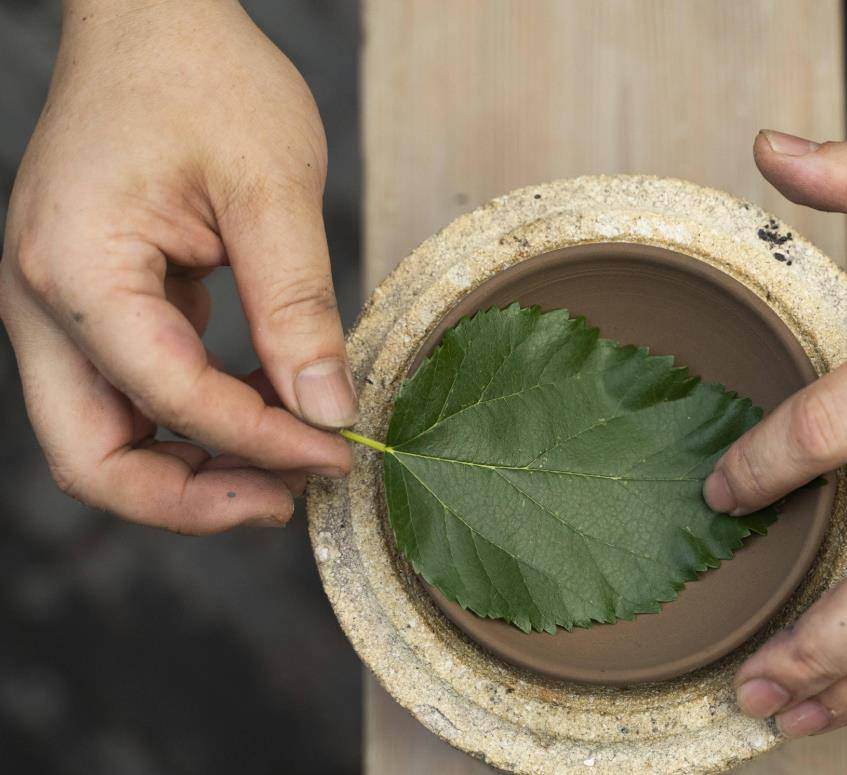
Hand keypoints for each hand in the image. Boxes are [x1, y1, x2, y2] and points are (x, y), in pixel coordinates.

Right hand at [0, 0, 354, 533]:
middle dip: (191, 498)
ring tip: (286, 464)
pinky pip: (130, 391)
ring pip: (106, 436)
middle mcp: (40, 300)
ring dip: (192, 466)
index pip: (169, 397)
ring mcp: (56, 306)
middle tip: (286, 499)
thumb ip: (298, 308)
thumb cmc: (206, 80)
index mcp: (74, 267)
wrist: (157, 20)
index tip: (338, 452)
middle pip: (93, 457)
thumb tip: (329, 411)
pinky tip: (264, 407)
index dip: (260, 442)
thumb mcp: (272, 189)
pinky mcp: (90, 302)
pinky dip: (192, 417)